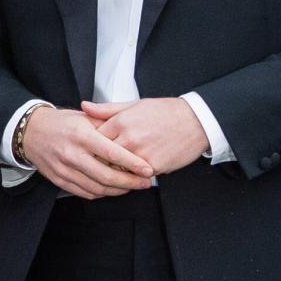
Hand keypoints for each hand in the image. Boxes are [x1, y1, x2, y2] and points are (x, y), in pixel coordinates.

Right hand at [20, 106, 153, 199]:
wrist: (31, 132)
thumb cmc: (62, 123)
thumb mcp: (84, 117)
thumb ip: (107, 125)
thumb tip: (132, 134)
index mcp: (82, 135)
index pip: (112, 153)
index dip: (132, 164)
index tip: (148, 170)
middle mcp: (72, 153)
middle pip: (106, 175)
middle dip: (129, 182)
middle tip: (145, 183)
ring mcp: (64, 169)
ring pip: (97, 187)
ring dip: (117, 190)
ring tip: (131, 187)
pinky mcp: (59, 180)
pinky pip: (85, 192)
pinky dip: (101, 193)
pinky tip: (112, 189)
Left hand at [81, 98, 208, 175]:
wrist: (195, 121)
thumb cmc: (165, 112)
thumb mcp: (134, 104)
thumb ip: (106, 109)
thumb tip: (84, 106)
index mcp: (121, 122)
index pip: (94, 139)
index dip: (90, 145)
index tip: (90, 148)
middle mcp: (129, 138)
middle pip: (102, 157)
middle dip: (99, 160)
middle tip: (96, 162)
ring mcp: (141, 154)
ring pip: (117, 169)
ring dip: (115, 170)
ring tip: (114, 168)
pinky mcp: (153, 167)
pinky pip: (135, 176)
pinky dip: (132, 176)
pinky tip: (132, 172)